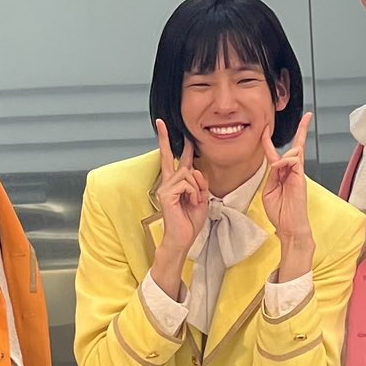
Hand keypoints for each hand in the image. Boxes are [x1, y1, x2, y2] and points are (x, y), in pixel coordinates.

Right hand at [154, 119, 210, 254]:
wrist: (182, 239)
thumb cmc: (190, 222)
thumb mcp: (202, 198)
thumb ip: (200, 183)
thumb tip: (195, 171)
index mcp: (175, 183)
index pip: (173, 158)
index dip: (169, 142)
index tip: (163, 125)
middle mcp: (167, 182)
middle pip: (174, 159)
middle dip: (172, 148)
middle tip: (168, 139)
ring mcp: (165, 187)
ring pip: (189, 173)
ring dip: (198, 188)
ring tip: (194, 202)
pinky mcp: (166, 194)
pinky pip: (187, 183)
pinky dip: (195, 193)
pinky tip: (191, 203)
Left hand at [262, 112, 314, 269]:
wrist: (290, 228)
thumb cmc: (281, 213)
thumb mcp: (269, 191)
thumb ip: (272, 175)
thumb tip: (276, 162)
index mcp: (283, 175)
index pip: (278, 154)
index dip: (270, 142)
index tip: (266, 130)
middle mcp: (293, 172)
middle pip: (296, 147)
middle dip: (302, 131)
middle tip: (308, 116)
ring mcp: (298, 174)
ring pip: (294, 153)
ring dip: (281, 156)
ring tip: (276, 168)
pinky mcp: (301, 177)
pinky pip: (295, 160)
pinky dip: (284, 161)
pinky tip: (279, 168)